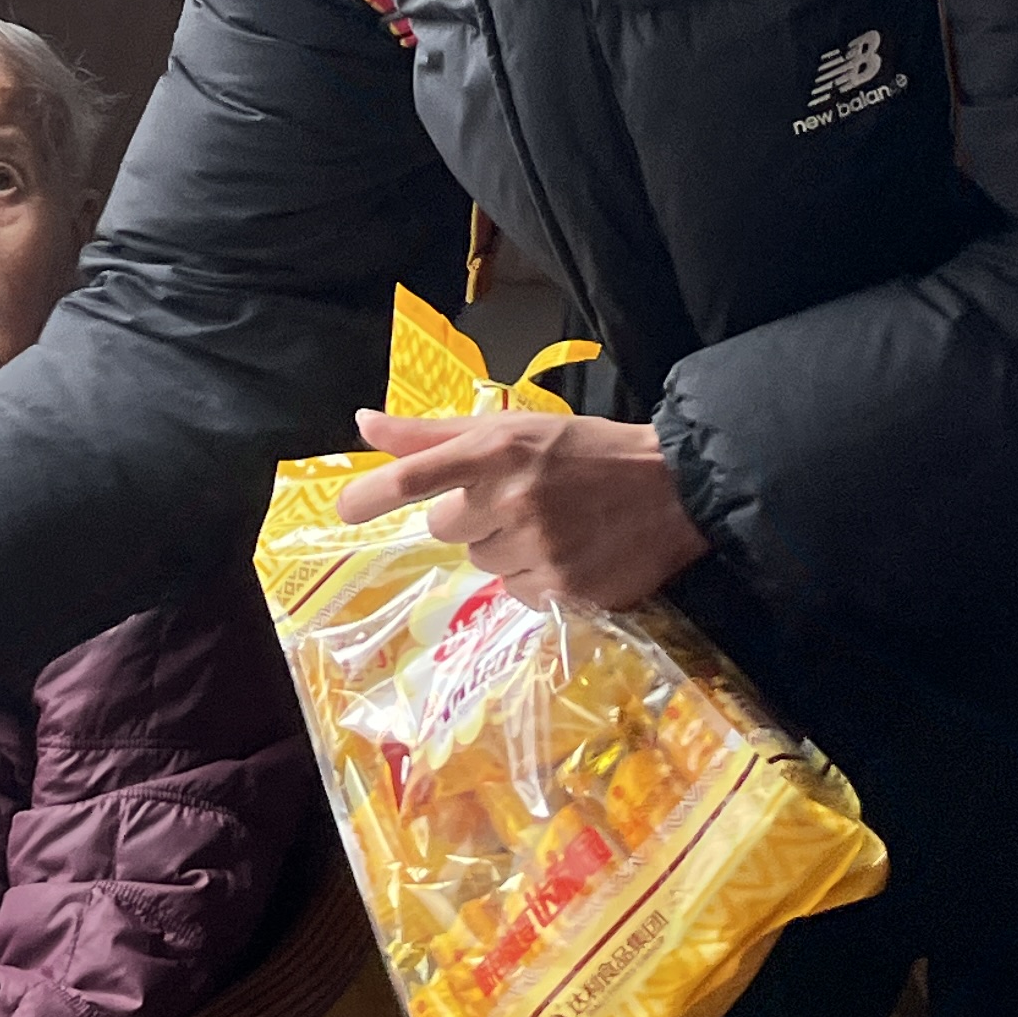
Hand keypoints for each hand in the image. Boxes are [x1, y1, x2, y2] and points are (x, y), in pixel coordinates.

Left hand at [336, 407, 710, 608]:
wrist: (673, 487)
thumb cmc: (583, 451)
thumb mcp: (513, 428)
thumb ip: (434, 433)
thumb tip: (363, 423)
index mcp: (497, 452)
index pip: (416, 477)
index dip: (371, 495)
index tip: (344, 512)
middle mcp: (512, 500)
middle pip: (445, 529)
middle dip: (468, 517)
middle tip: (514, 499)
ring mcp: (539, 549)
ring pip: (481, 563)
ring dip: (503, 547)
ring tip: (549, 523)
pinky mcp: (564, 590)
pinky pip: (516, 593)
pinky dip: (533, 577)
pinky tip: (566, 552)